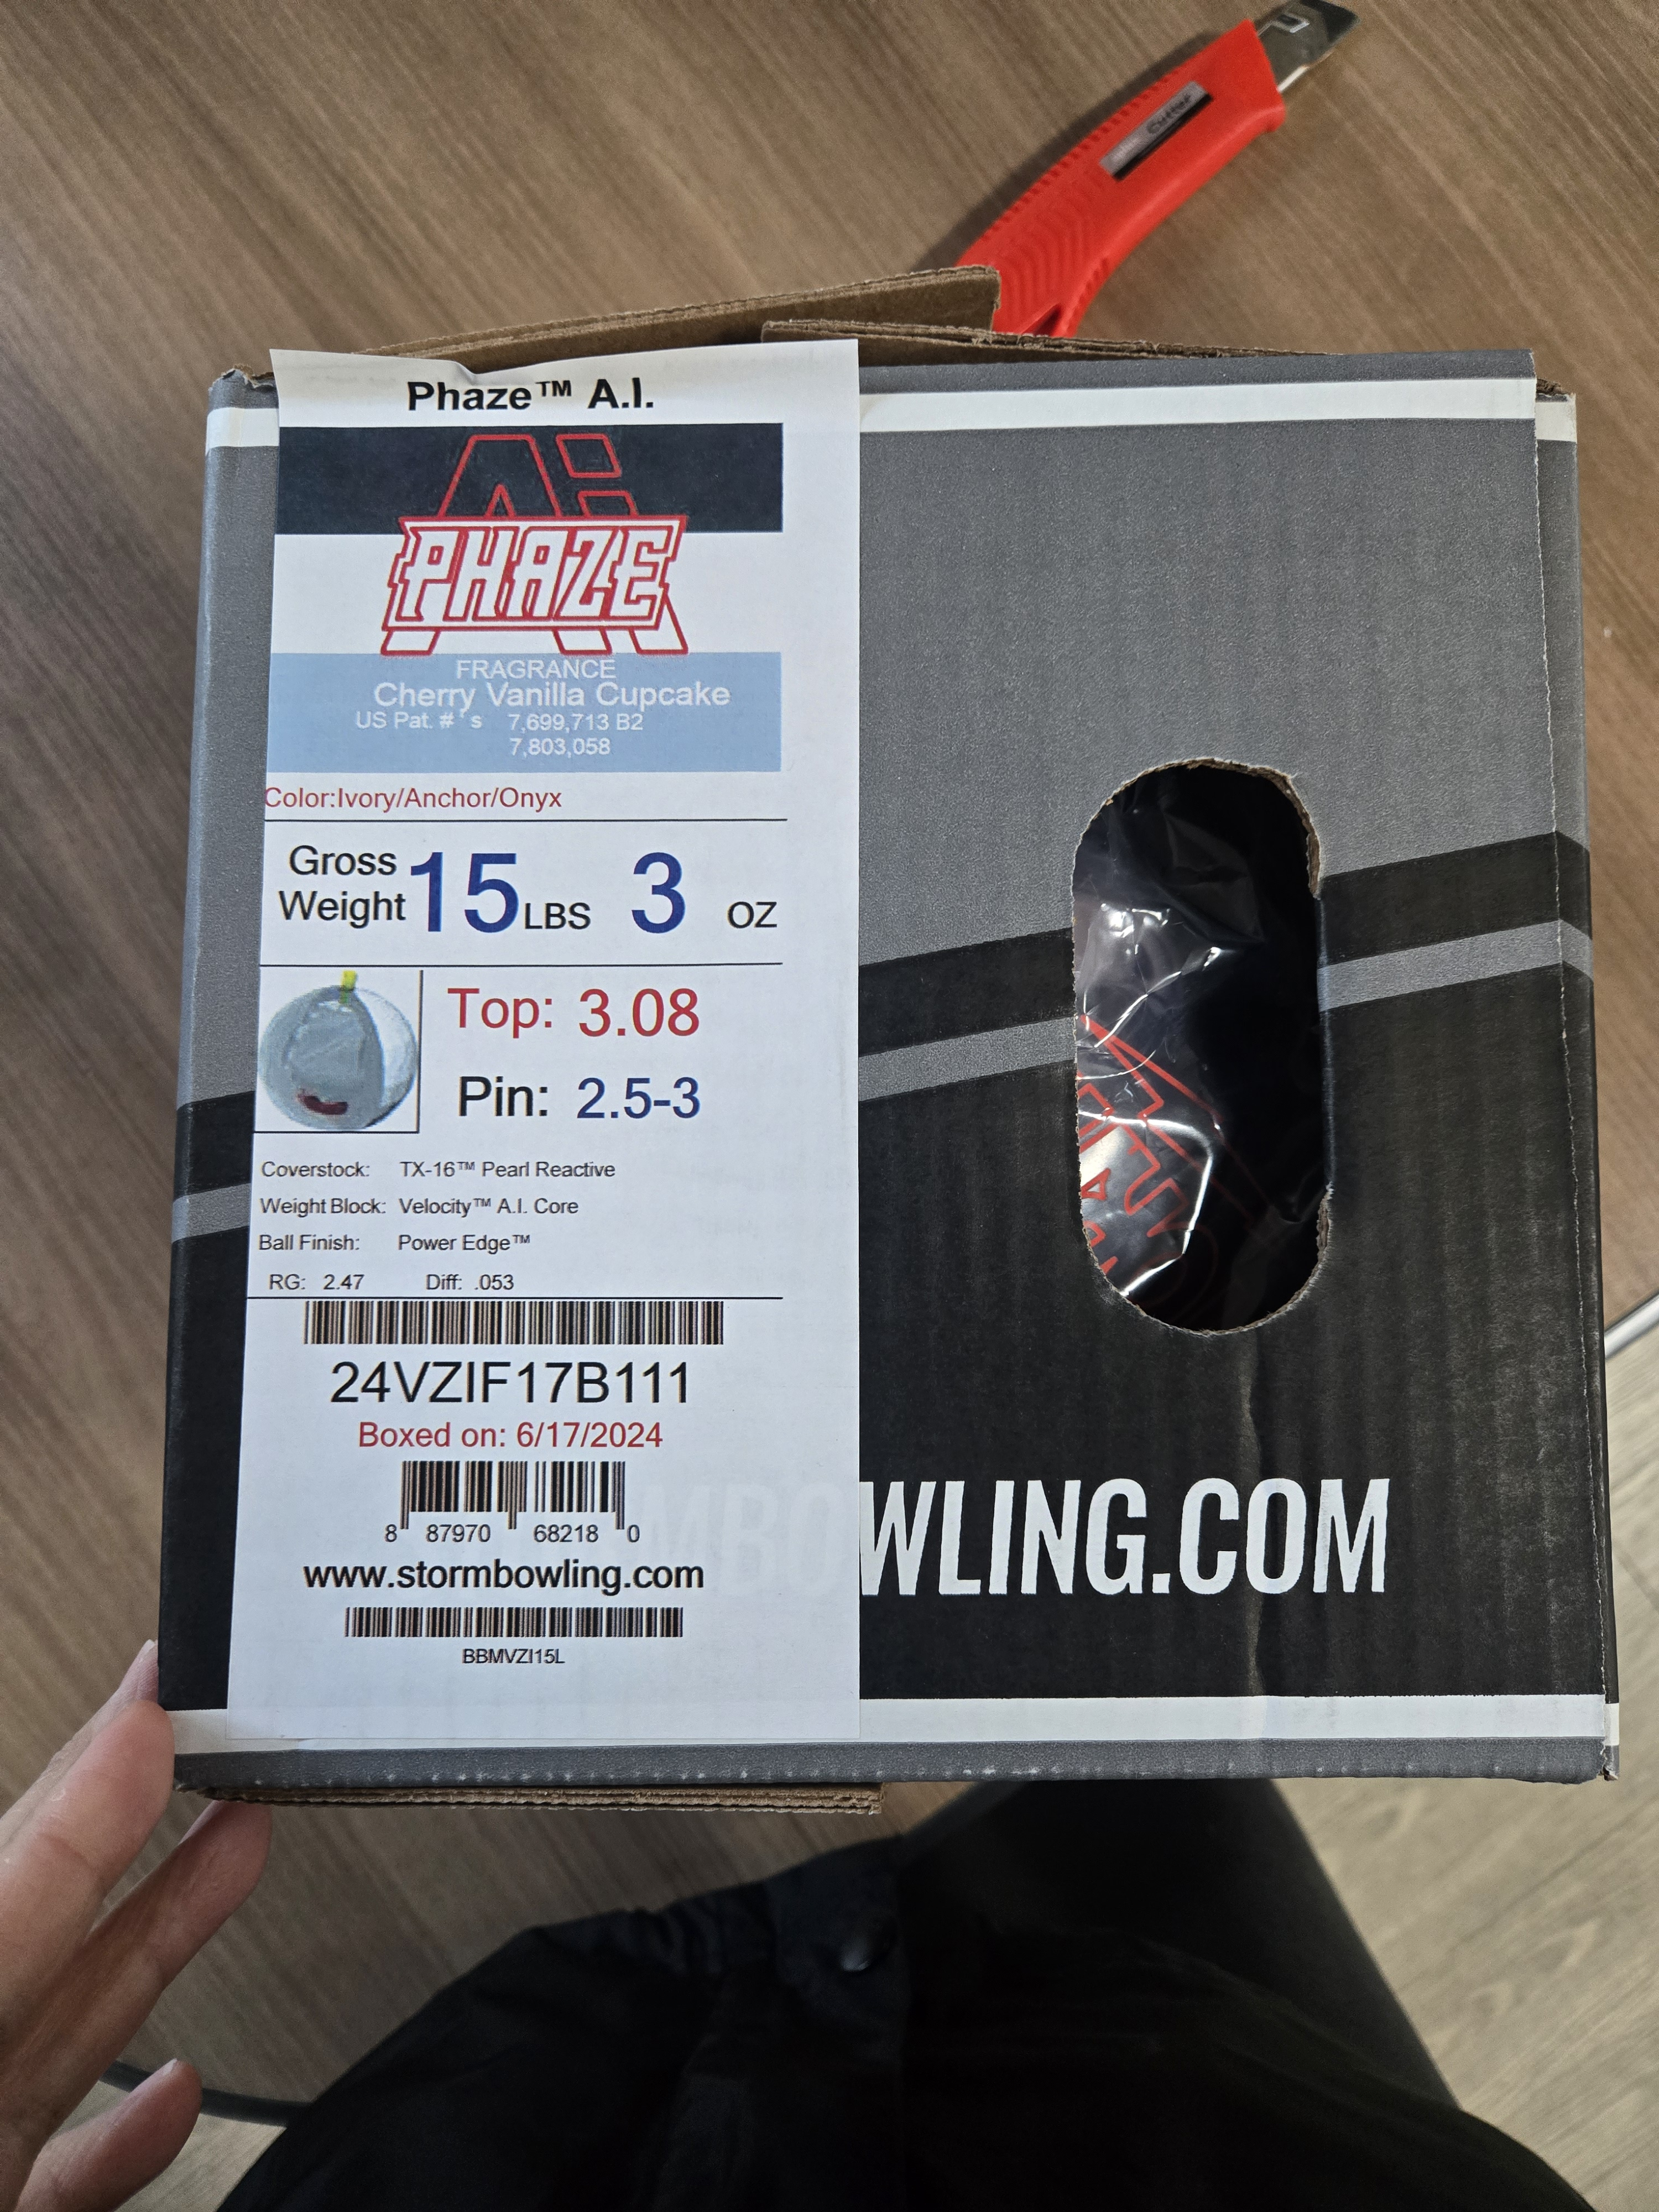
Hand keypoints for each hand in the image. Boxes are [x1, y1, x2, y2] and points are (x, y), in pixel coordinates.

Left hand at [0, 1644, 270, 2210]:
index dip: (90, 1775)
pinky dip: (135, 2122)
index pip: (14, 1863)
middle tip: (216, 1729)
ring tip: (242, 1845)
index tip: (163, 1684)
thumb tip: (134, 1816)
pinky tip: (182, 2084)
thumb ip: (34, 1892)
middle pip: (42, 1919)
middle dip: (136, 1819)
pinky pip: (70, 2159)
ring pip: (70, 2023)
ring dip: (164, 1932)